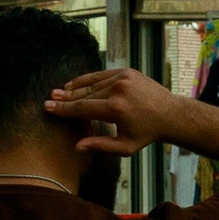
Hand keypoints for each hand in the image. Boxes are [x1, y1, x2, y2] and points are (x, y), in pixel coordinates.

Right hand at [42, 63, 184, 156]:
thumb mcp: (125, 147)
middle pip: (84, 94)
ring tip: (60, 91)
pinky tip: (76, 83)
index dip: (64, 109)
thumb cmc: (147, 134)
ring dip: (75, 88)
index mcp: (116, 109)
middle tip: (50, 98)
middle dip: (66, 97)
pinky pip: (101, 75)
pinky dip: (88, 79)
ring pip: (92, 84)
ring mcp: (122, 78)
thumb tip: (77, 146)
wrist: (170, 114)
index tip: (48, 107)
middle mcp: (118, 89)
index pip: (82, 108)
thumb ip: (100, 146)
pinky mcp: (126, 71)